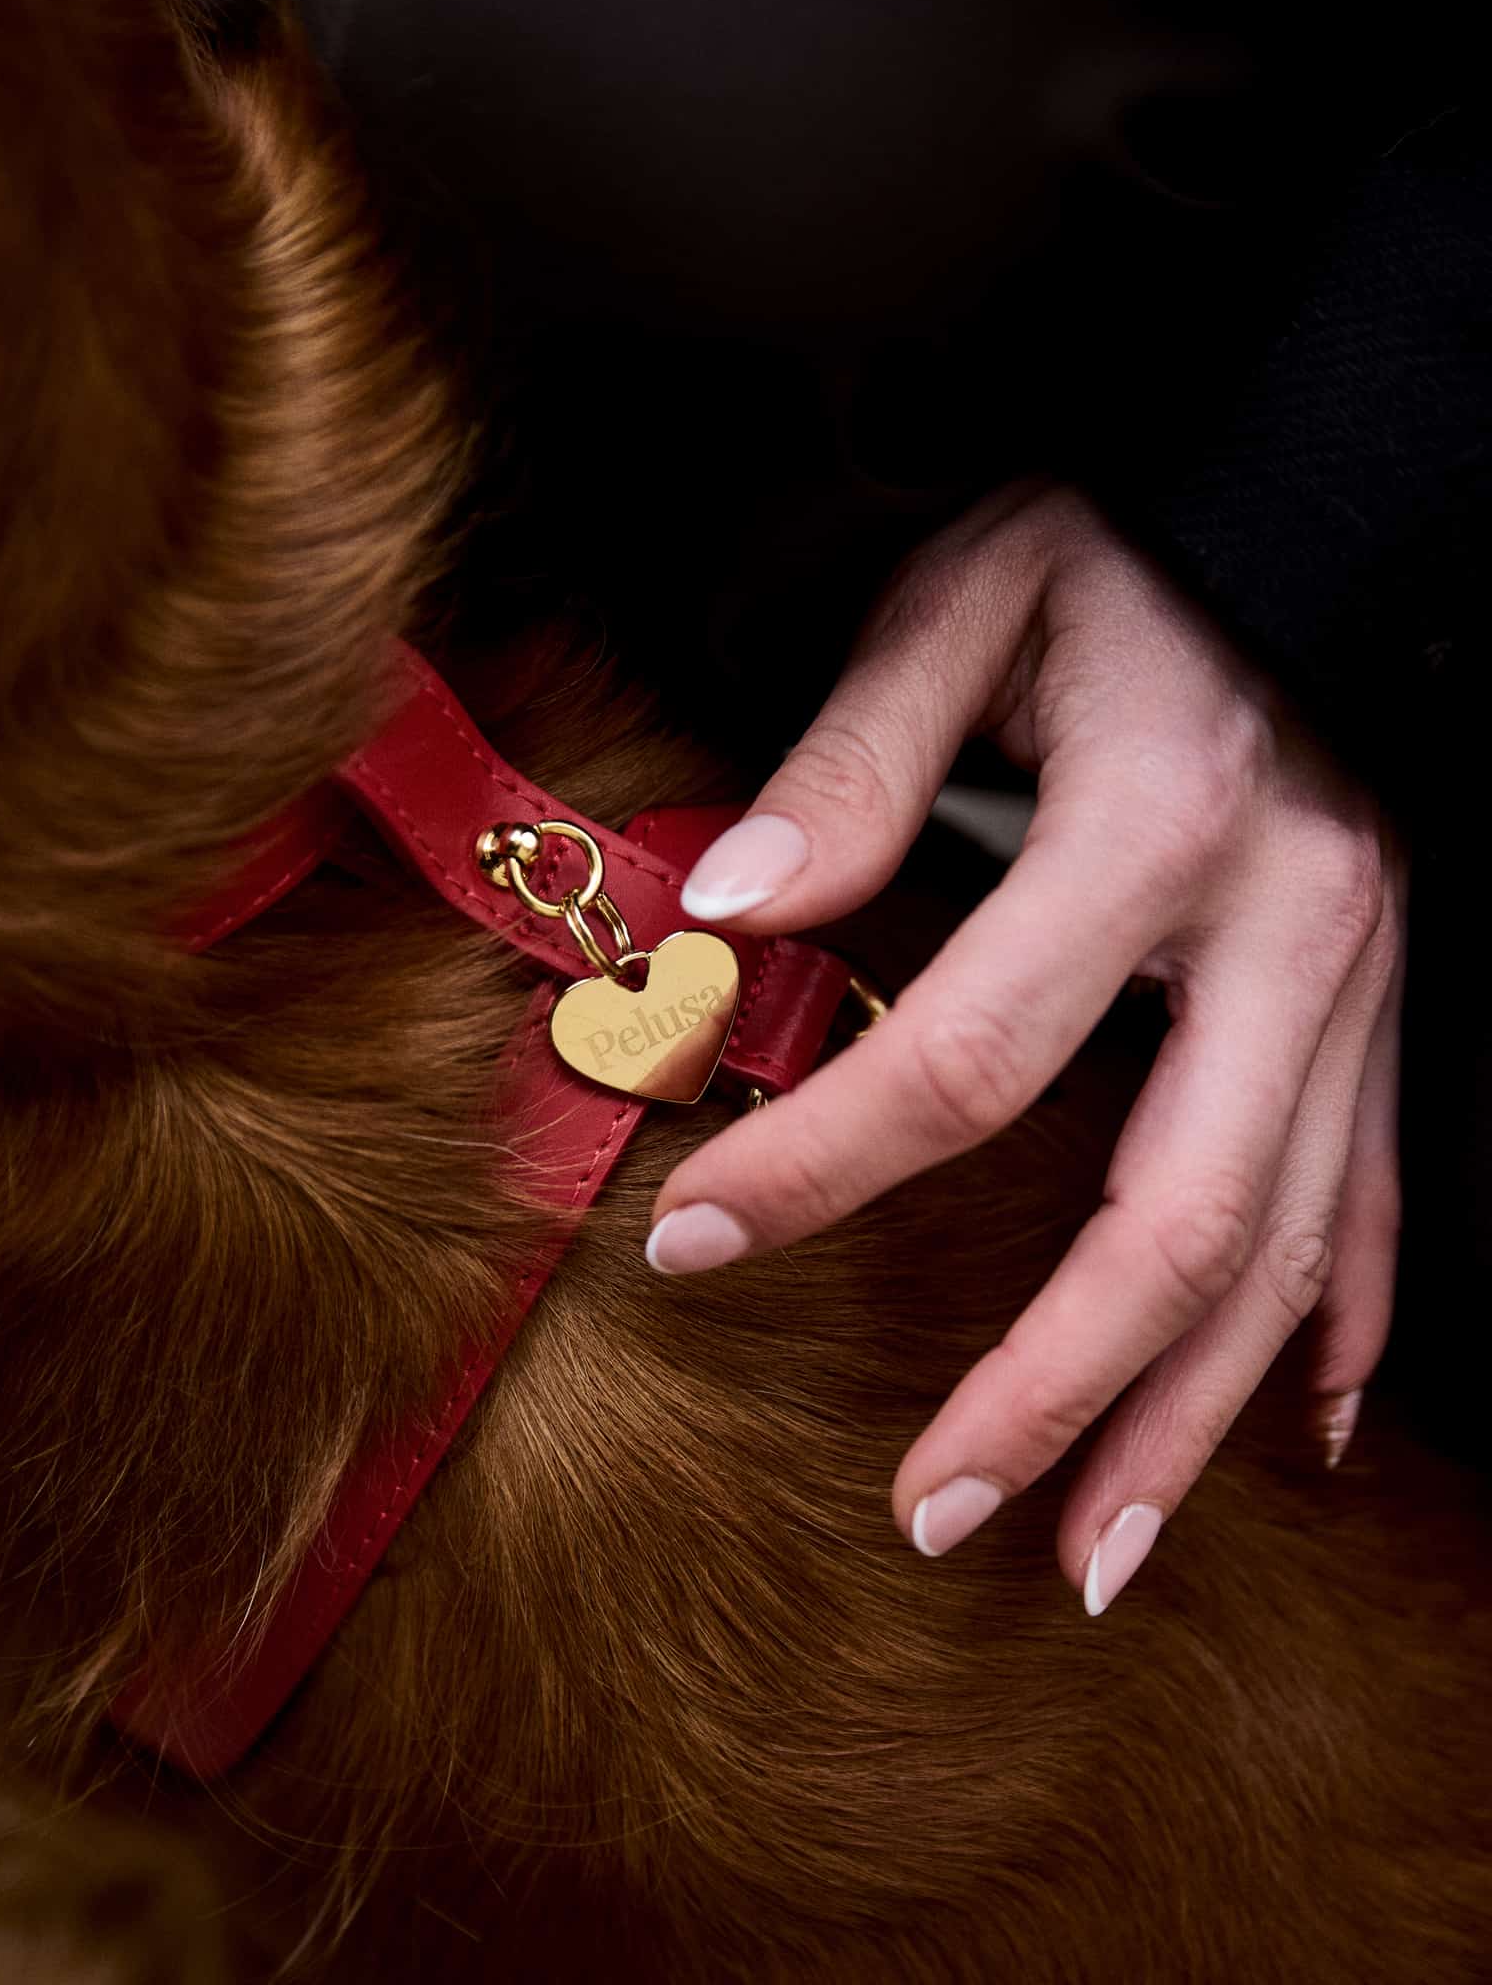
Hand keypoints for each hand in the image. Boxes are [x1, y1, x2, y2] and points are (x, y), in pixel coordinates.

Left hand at [646, 481, 1404, 1611]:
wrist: (1317, 518)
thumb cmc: (1126, 548)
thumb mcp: (972, 601)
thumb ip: (853, 760)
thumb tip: (728, 914)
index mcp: (1158, 823)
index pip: (970, 1049)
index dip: (823, 1163)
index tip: (690, 1241)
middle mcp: (1288, 932)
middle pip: (1173, 1217)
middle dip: (1047, 1388)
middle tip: (926, 1512)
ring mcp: (1359, 986)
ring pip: (1287, 1256)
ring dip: (1184, 1420)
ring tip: (1088, 1557)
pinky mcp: (1384, 1008)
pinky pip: (1373, 1205)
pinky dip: (1331, 1334)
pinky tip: (1287, 1434)